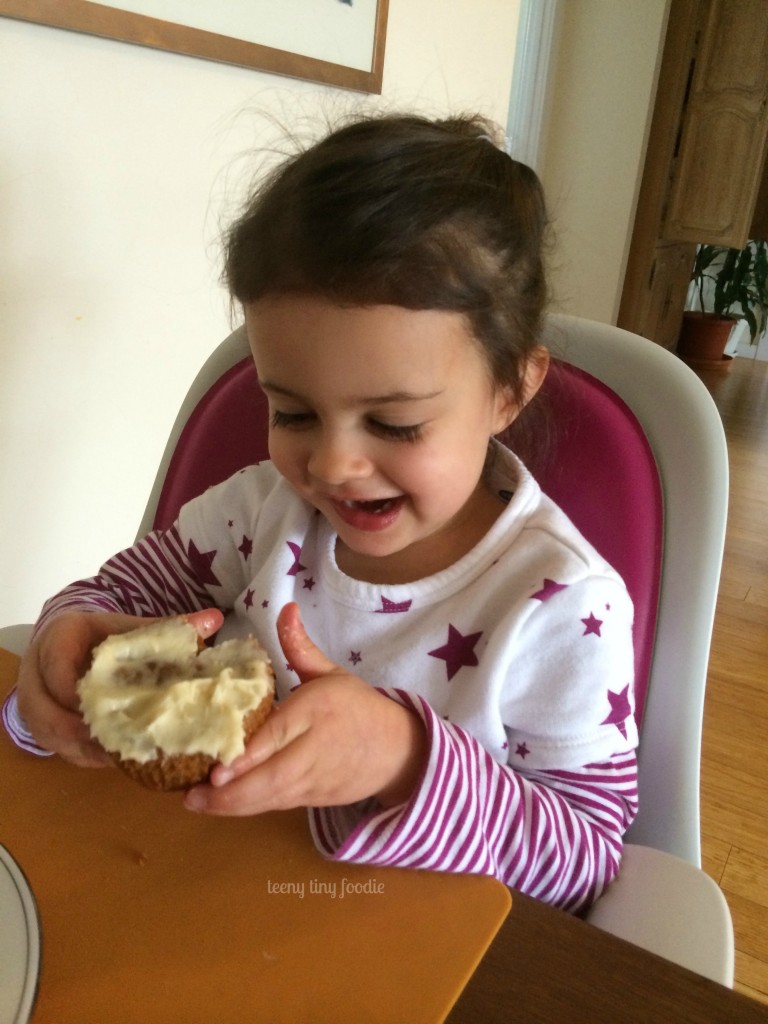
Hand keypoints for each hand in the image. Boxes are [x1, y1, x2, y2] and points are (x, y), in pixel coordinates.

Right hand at [15, 608, 223, 766]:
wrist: (72, 644)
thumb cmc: (106, 636)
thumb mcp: (132, 628)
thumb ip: (168, 627)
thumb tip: (214, 619)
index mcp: (59, 639)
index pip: (60, 670)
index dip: (83, 693)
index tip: (114, 708)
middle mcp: (38, 674)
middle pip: (49, 711)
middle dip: (84, 730)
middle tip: (122, 742)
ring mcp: (35, 704)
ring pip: (52, 735)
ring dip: (87, 749)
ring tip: (125, 756)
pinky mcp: (42, 729)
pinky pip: (59, 749)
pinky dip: (88, 757)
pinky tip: (119, 761)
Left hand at [185, 603, 426, 816]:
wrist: (400, 751)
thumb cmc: (358, 707)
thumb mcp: (331, 673)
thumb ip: (299, 647)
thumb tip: (285, 608)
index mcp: (317, 711)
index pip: (279, 736)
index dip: (247, 756)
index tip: (215, 768)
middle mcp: (314, 749)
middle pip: (271, 777)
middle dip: (231, 793)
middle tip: (192, 794)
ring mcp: (314, 780)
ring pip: (271, 799)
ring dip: (233, 806)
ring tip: (195, 803)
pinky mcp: (313, 800)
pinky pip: (278, 806)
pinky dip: (248, 809)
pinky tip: (220, 806)